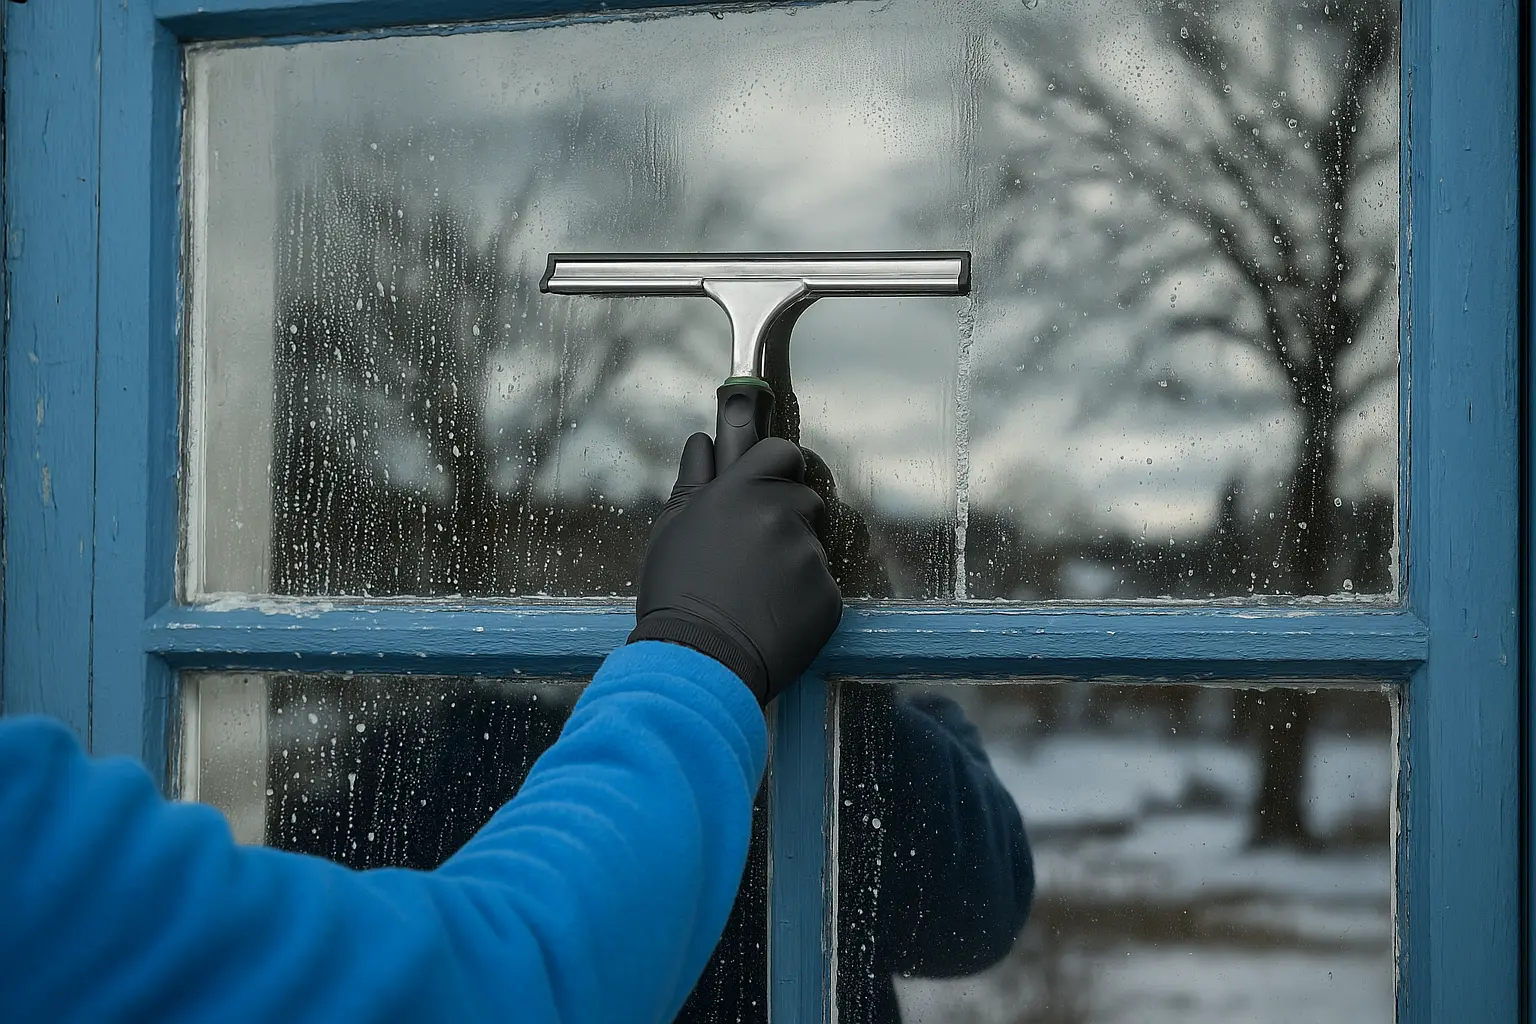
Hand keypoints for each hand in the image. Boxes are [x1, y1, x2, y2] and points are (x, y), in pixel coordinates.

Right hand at [630, 434, 842, 703]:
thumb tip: (703, 440)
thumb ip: (695, 478)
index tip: (766, 489)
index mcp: (740, 490)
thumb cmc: (675, 594)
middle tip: (752, 556)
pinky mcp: (828, 595)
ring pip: (812, 545)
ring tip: (756, 593)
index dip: (778, 468)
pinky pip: (822, 586)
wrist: (698, 662)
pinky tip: (772, 617)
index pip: (782, 452)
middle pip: (804, 498)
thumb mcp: (672, 528)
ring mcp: (809, 554)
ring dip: (793, 560)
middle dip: (786, 518)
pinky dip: (803, 599)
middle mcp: (780, 514)